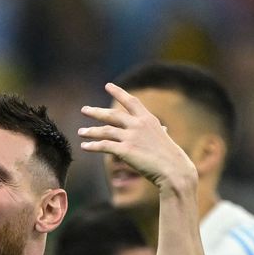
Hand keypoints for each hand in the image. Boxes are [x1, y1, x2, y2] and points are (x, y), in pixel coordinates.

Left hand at [78, 83, 197, 191]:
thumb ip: (158, 130)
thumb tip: (162, 127)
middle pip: (113, 114)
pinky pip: (104, 146)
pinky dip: (92, 146)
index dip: (119, 92)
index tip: (108, 85)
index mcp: (148, 119)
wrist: (173, 169)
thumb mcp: (164, 137)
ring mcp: (131, 137)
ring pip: (105, 131)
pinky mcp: (125, 150)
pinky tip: (84, 146)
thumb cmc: (169, 156)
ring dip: (91, 131)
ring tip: (80, 132)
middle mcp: (138, 125)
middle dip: (96, 112)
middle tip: (84, 109)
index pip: (131, 101)